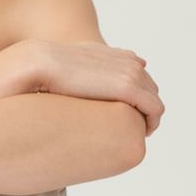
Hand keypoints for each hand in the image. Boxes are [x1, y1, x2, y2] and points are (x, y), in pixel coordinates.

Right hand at [31, 39, 164, 135]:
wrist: (41, 63)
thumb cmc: (49, 70)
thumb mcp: (71, 69)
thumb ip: (88, 73)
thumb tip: (83, 83)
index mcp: (122, 58)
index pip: (142, 81)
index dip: (138, 100)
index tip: (129, 117)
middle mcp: (131, 63)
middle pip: (151, 91)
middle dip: (145, 111)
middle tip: (134, 131)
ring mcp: (132, 74)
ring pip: (155, 102)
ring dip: (149, 119)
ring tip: (136, 137)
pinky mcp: (129, 87)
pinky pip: (154, 109)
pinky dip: (151, 123)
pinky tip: (139, 136)